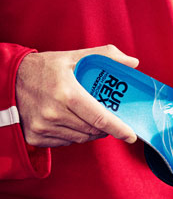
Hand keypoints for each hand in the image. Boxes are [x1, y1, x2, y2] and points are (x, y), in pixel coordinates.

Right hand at [15, 44, 138, 146]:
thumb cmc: (44, 67)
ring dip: (91, 132)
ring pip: (80, 138)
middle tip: (109, 119)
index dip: (118, 129)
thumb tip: (133, 62)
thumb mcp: (74, 56)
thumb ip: (105, 56)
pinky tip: (72, 123)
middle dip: (105, 128)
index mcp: (67, 93)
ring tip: (91, 119)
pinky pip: (65, 143)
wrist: (8, 78)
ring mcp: (43, 127)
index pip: (100, 118)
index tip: (131, 136)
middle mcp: (54, 113)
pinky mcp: (35, 136)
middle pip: (93, 130)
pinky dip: (74, 136)